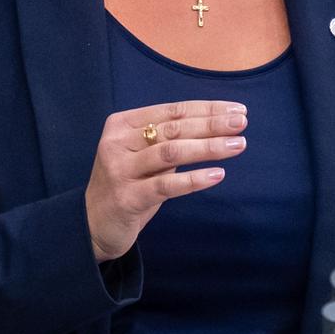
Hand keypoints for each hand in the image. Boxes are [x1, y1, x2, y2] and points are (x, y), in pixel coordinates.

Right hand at [85, 99, 248, 261]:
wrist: (92, 225)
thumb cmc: (128, 185)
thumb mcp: (143, 156)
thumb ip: (168, 139)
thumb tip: (219, 123)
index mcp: (122, 124)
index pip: (172, 111)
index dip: (207, 108)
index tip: (237, 110)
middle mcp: (117, 143)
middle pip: (174, 128)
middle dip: (212, 124)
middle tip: (242, 123)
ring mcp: (120, 170)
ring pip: (171, 152)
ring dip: (208, 147)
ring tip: (238, 145)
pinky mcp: (127, 198)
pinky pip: (166, 186)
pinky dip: (194, 179)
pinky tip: (217, 175)